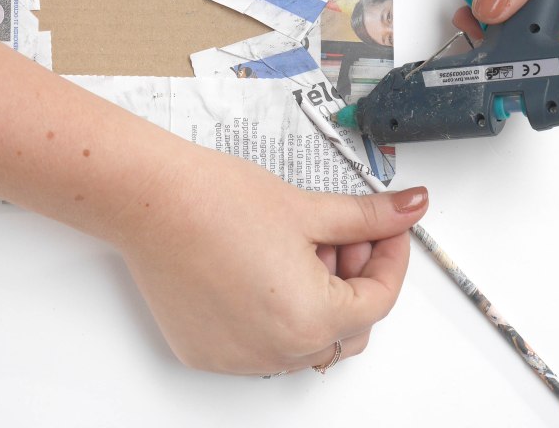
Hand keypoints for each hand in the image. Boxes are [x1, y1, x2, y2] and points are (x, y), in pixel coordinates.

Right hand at [116, 148, 426, 375]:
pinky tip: (260, 271)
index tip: (386, 231)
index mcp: (311, 318)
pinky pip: (259, 345)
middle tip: (340, 238)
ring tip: (295, 251)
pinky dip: (272, 316)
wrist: (149, 201)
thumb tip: (408, 209)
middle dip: (353, 282)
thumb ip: (368, 217)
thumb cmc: (214, 202)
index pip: (379, 299)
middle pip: (346, 329)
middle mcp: (277, 350)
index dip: (389, 256)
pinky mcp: (207, 352)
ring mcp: (239, 357)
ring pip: (303, 341)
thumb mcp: (307, 207)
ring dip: (315, 302)